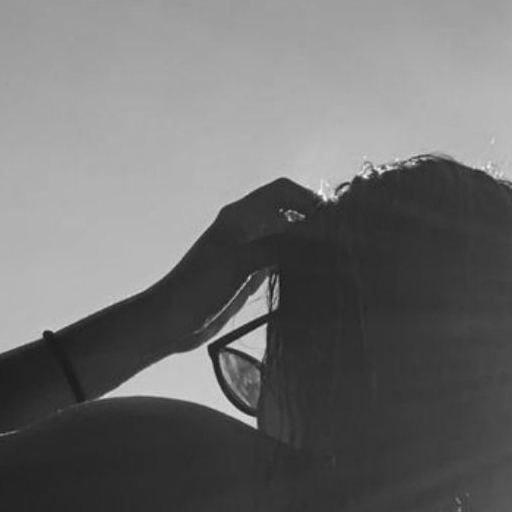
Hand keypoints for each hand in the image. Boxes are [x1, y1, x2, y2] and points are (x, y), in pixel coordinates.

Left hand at [168, 178, 324, 347]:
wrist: (172, 320)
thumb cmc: (199, 286)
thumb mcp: (240, 262)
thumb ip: (278, 246)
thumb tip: (317, 239)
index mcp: (240, 215)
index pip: (281, 191)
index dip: (307, 198)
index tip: (330, 219)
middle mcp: (247, 229)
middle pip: (288, 213)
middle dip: (312, 223)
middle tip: (338, 243)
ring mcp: (249, 252)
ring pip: (287, 239)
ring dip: (307, 246)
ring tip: (332, 260)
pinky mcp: (250, 275)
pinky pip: (281, 262)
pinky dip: (298, 265)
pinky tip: (314, 277)